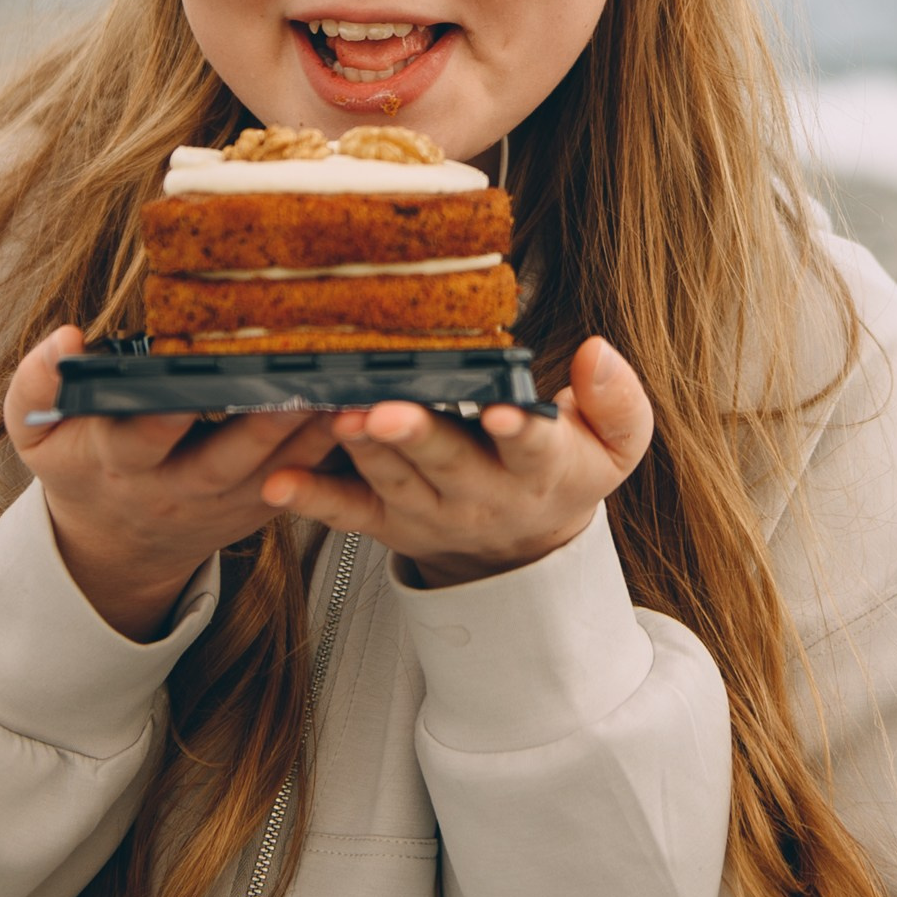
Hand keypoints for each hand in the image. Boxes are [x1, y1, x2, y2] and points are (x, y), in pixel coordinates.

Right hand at [3, 328, 343, 640]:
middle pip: (224, 459)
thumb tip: (66, 337)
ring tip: (349, 384)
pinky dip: (331, 443)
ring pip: (275, 468)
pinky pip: (302, 475)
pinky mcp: (260, 506)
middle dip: (262, 423)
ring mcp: (223, 503)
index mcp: (116, 463)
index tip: (190, 379)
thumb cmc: (80, 465)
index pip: (140, 438)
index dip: (165, 413)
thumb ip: (36, 383)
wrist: (117, 543)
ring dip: (313, 430)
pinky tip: (361, 406)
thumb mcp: (36, 431)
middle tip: (301, 379)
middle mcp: (174, 488)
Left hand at [258, 337, 652, 588]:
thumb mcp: (616, 444)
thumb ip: (617, 400)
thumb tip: (596, 351)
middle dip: (418, 435)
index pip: (533, 447)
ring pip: (395, 479)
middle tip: (387, 409)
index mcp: (542, 469)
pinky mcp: (389, 522)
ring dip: (362, 451)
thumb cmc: (567, 470)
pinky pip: (349, 513)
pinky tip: (279, 481)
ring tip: (338, 417)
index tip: (501, 409)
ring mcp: (431, 512)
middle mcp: (483, 496)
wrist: (524, 545)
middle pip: (449, 463)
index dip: (517, 428)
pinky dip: (312, 498)